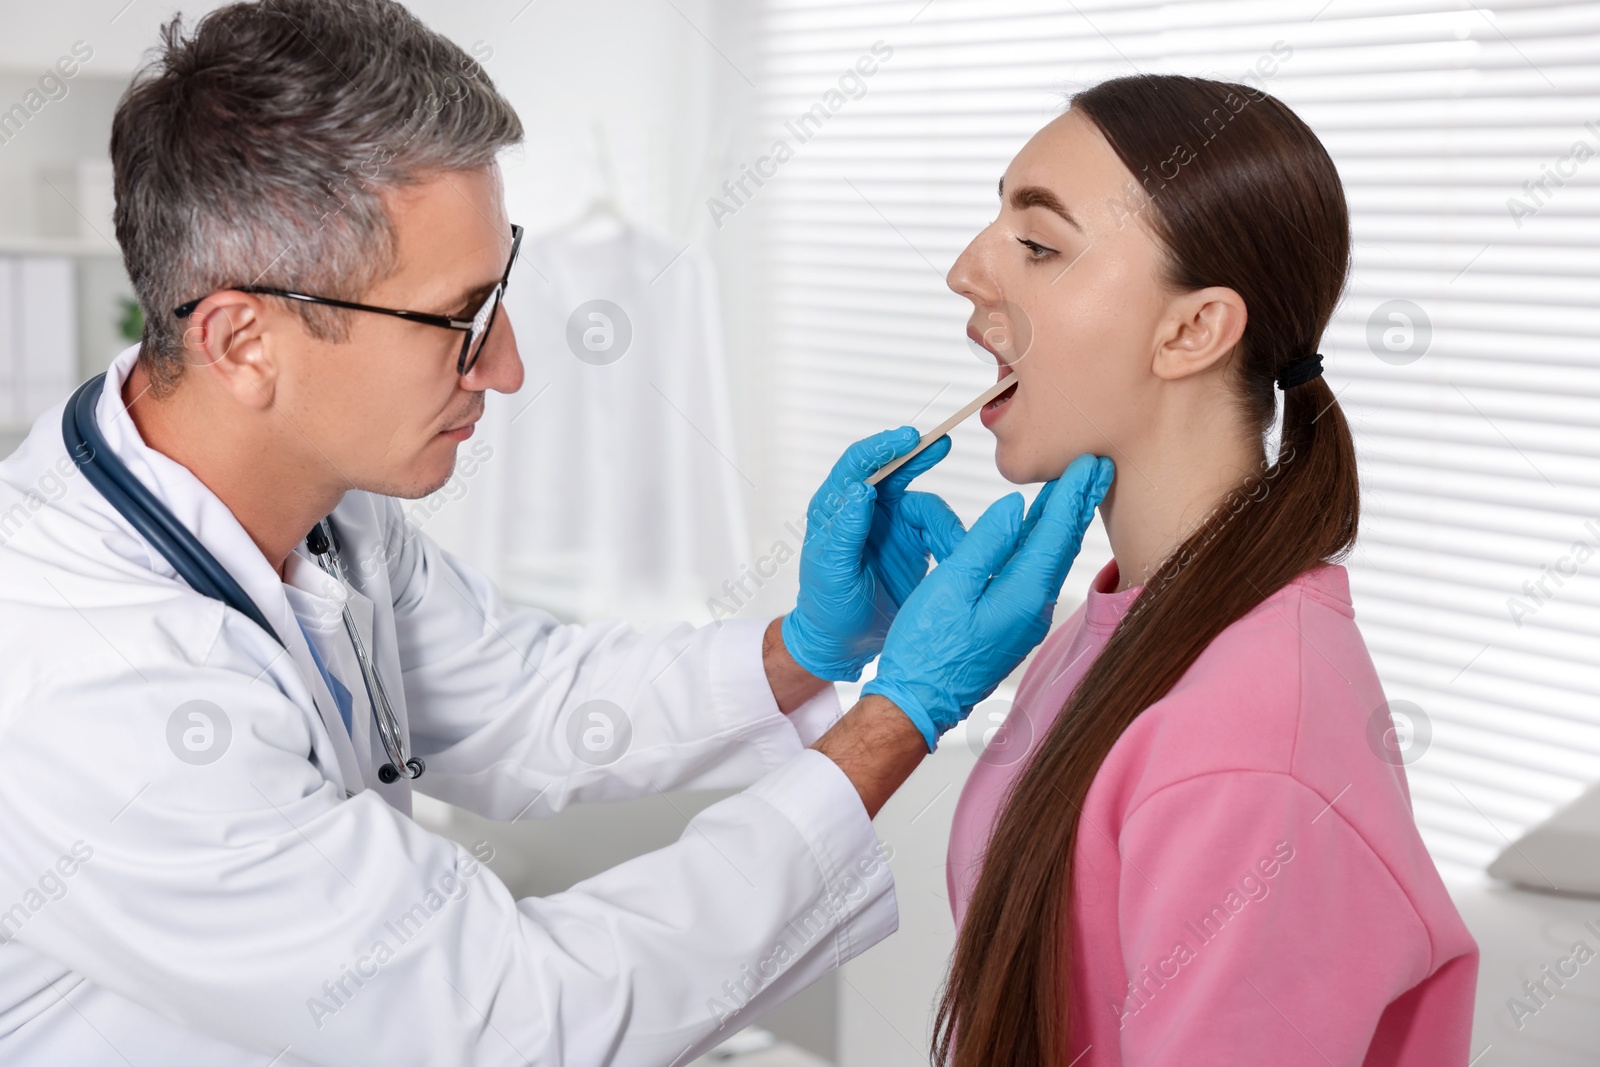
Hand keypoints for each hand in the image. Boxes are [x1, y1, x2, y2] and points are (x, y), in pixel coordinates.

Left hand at [781, 427, 965, 681]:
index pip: (857, 466)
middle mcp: (866, 509)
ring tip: (951, 546)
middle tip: (941, 443)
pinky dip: (950, 539)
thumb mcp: (832, 569)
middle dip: (918, 455)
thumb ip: (846, 530)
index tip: (907, 438)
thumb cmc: (828, 605)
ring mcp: (892, 524)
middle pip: (894, 470)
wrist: (845, 642)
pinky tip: (956, 553)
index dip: (882, 447)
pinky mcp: (915, 542)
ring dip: (942, 521)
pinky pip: (939, 530)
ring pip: (924, 504)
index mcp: (837, 509)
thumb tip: (860, 490)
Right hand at [861, 454, 1114, 750]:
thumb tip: (1014, 508)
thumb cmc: (926, 647)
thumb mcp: (950, 587)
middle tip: (1098, 467)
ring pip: (1050, 559)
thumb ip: (984, 544)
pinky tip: (1037, 533)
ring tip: (1074, 490)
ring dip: (1062, 522)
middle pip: (1062, 545)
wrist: (918, 701)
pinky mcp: (1012, 624)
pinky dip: (1042, 545)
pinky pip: (1035, 574)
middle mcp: (1033, 608)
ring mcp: (1025, 618)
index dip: (1071, 495)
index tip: (1091, 462)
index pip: (1055, 534)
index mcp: (1021, 595)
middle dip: (1078, 504)